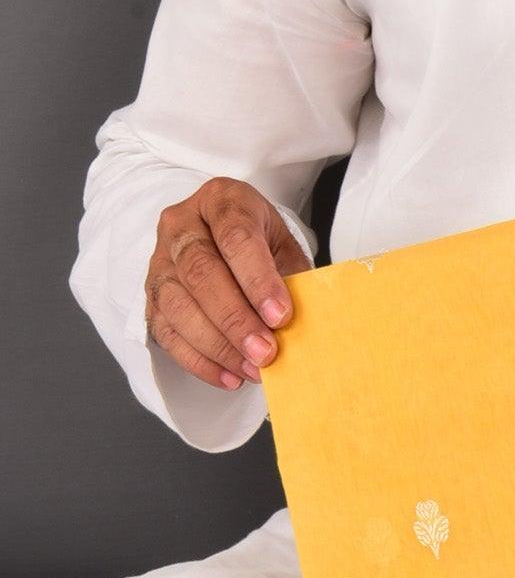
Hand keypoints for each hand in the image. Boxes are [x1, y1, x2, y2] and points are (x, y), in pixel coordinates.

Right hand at [144, 178, 310, 389]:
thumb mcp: (284, 247)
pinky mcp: (151, 295)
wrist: (224, 237)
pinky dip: (198, 360)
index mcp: (221, 201)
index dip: (258, 279)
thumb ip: (291, 277)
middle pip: (200, 271)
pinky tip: (228, 377)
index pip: (235, 237)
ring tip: (252, 369)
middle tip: (266, 353)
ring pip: (177, 304)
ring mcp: (159, 260)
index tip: (281, 315)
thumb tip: (300, 326)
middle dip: (235, 319)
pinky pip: (165, 331)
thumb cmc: (261, 244)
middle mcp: (181, 224)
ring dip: (217, 345)